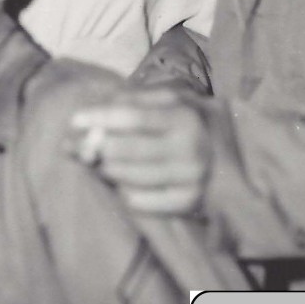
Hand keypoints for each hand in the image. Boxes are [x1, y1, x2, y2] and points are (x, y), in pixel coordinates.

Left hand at [66, 87, 211, 214]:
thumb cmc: (190, 120)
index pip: (132, 118)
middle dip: (97, 148)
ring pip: (130, 178)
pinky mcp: (189, 203)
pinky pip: (143, 203)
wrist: (230, 155)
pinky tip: (123, 184)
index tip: (74, 120)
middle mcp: (189, 149)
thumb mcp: (172, 99)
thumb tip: (96, 111)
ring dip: (107, 169)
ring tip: (100, 162)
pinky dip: (126, 194)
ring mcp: (190, 179)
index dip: (100, 118)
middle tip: (80, 146)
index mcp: (184, 117)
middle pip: (127, 150)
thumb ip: (136, 100)